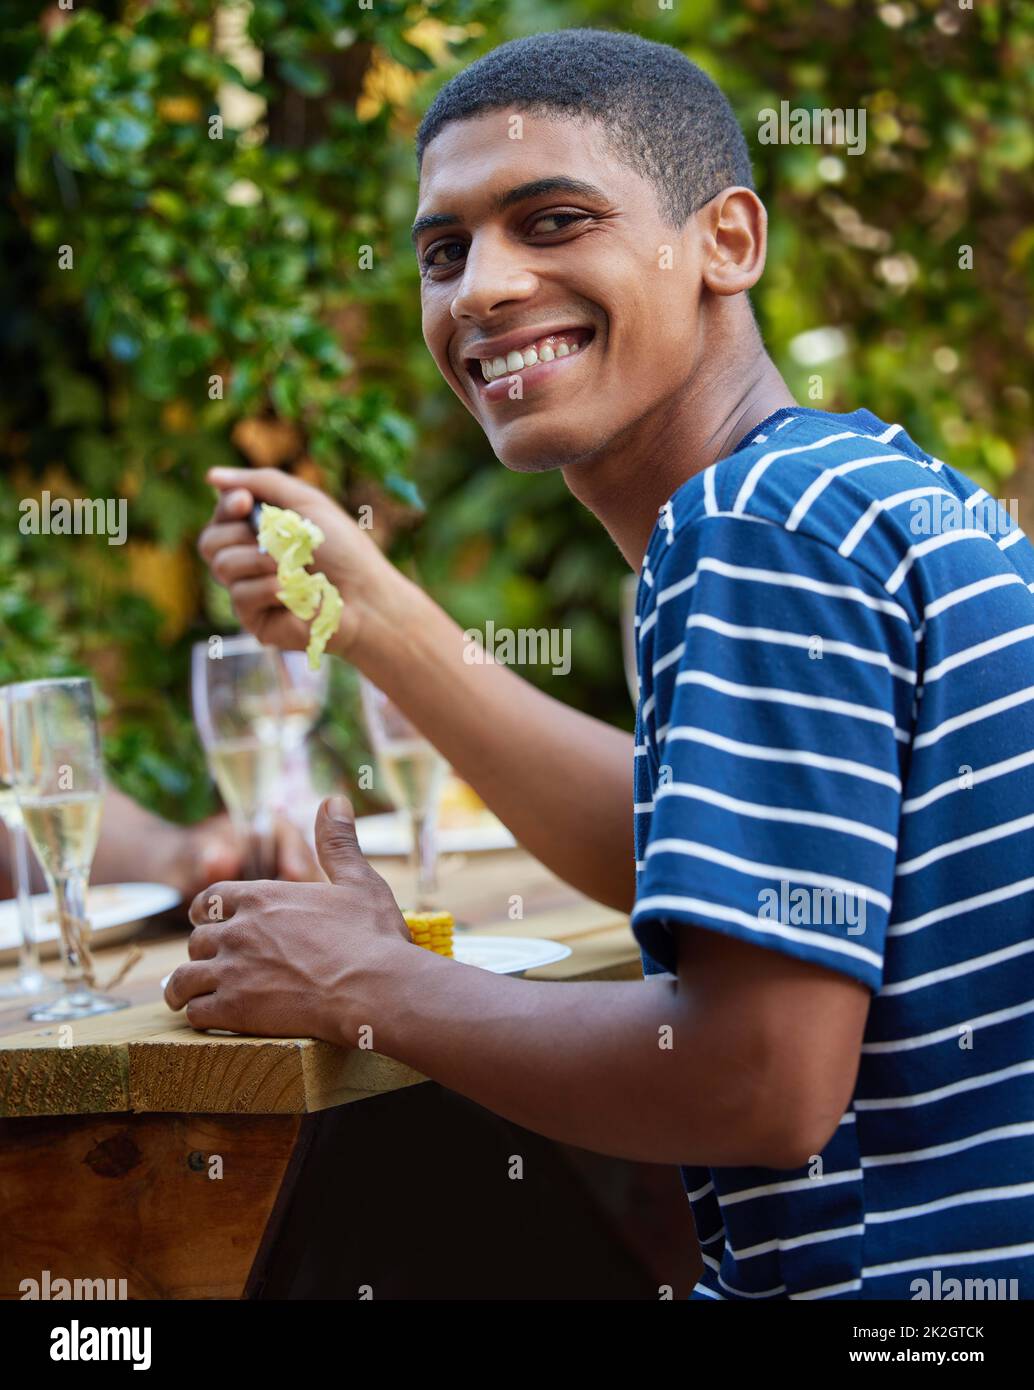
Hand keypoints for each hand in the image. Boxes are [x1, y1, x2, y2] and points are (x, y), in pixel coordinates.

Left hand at [164, 797, 412, 1041]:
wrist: (376, 989)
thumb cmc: (372, 937)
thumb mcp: (358, 880)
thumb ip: (338, 842)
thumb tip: (334, 799)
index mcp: (263, 897)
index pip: (209, 900)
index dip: (205, 912)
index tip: (209, 923)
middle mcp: (239, 930)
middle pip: (196, 940)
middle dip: (201, 952)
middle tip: (209, 966)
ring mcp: (233, 971)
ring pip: (184, 978)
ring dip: (184, 988)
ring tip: (187, 997)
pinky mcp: (235, 1010)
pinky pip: (196, 1012)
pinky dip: (198, 1014)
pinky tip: (209, 1018)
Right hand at [198, 467, 405, 659]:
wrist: (366, 596)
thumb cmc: (343, 550)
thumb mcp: (306, 503)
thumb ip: (262, 483)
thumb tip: (211, 476)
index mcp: (259, 532)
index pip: (220, 516)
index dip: (226, 507)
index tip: (244, 503)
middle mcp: (247, 562)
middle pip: (209, 542)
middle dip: (243, 535)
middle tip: (279, 541)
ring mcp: (248, 592)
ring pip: (222, 566)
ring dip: (262, 560)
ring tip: (295, 567)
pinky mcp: (253, 619)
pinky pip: (240, 595)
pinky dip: (270, 588)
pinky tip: (295, 593)